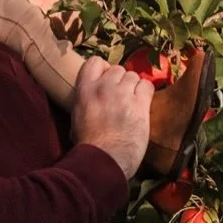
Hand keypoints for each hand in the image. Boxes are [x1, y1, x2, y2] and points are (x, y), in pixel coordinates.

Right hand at [70, 55, 151, 179]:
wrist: (103, 161)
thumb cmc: (88, 145)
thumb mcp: (76, 117)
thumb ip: (84, 101)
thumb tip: (90, 98)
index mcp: (85, 90)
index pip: (95, 61)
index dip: (103, 69)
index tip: (106, 79)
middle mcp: (104, 87)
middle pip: (118, 69)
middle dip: (120, 81)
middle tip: (121, 97)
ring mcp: (122, 94)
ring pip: (133, 76)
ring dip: (133, 87)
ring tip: (132, 102)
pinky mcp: (139, 105)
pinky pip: (147, 86)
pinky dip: (146, 93)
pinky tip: (142, 104)